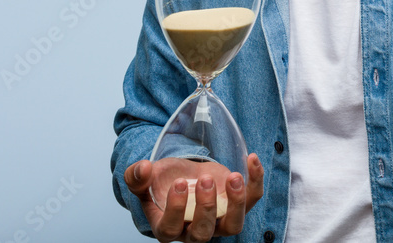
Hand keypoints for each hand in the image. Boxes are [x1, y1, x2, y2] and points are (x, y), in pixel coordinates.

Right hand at [124, 154, 263, 241]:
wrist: (183, 175)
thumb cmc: (163, 182)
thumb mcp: (144, 178)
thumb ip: (136, 176)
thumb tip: (143, 169)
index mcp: (167, 227)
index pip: (170, 229)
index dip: (176, 209)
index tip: (179, 183)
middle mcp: (194, 229)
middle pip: (203, 233)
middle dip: (206, 206)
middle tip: (204, 179)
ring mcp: (219, 220)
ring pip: (234, 226)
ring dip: (236, 203)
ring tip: (233, 176)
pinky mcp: (237, 204)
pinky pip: (252, 198)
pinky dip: (256, 180)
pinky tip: (252, 159)